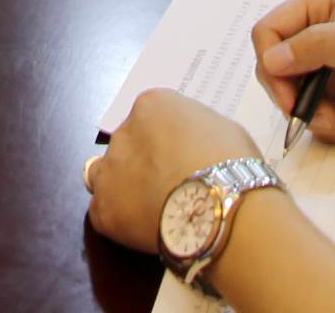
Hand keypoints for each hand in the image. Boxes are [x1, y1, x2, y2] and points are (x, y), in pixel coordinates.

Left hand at [86, 90, 255, 255]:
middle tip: (167, 184)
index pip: (149, 117)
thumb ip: (196, 132)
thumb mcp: (222, 130)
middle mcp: (123, 132)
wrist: (220, 209)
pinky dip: (119, 219)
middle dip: (143, 162)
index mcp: (152, 105)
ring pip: (102, 173)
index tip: (178, 158)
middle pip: (127, 145)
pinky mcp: (103, 209)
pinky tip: (142, 228)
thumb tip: (192, 146)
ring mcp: (109, 170)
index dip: (164, 141)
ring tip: (146, 206)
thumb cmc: (231, 167)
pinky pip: (103, 211)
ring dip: (119, 185)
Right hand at [251, 0, 334, 146]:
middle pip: (280, 79)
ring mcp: (330, 73)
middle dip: (309, 105)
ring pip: (304, 109)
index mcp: (317, 9)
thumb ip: (318, 48)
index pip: (268, 34)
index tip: (290, 95)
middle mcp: (317, 40)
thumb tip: (271, 60)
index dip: (271, 65)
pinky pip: (328, 125)